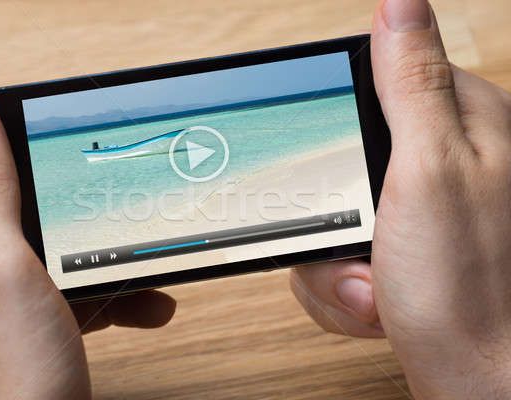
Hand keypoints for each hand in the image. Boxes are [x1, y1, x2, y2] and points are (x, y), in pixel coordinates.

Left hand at [0, 89, 175, 398]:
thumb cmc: (1, 379)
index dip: (26, 143)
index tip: (78, 145)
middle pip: (27, 200)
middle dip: (80, 211)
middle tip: (115, 215)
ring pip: (58, 244)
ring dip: (107, 256)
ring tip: (144, 270)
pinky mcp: (28, 319)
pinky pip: (73, 286)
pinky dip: (113, 293)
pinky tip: (143, 305)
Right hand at [291, 0, 510, 397]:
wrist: (472, 376)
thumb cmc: (464, 286)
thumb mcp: (429, 169)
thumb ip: (411, 83)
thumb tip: (398, 4)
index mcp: (465, 122)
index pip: (388, 71)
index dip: (343, 106)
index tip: (335, 151)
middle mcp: (446, 160)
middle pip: (348, 148)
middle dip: (335, 204)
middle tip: (361, 236)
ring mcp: (420, 206)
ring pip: (336, 203)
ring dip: (338, 254)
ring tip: (374, 279)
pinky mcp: (401, 243)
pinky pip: (341, 244)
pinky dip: (346, 278)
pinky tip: (375, 295)